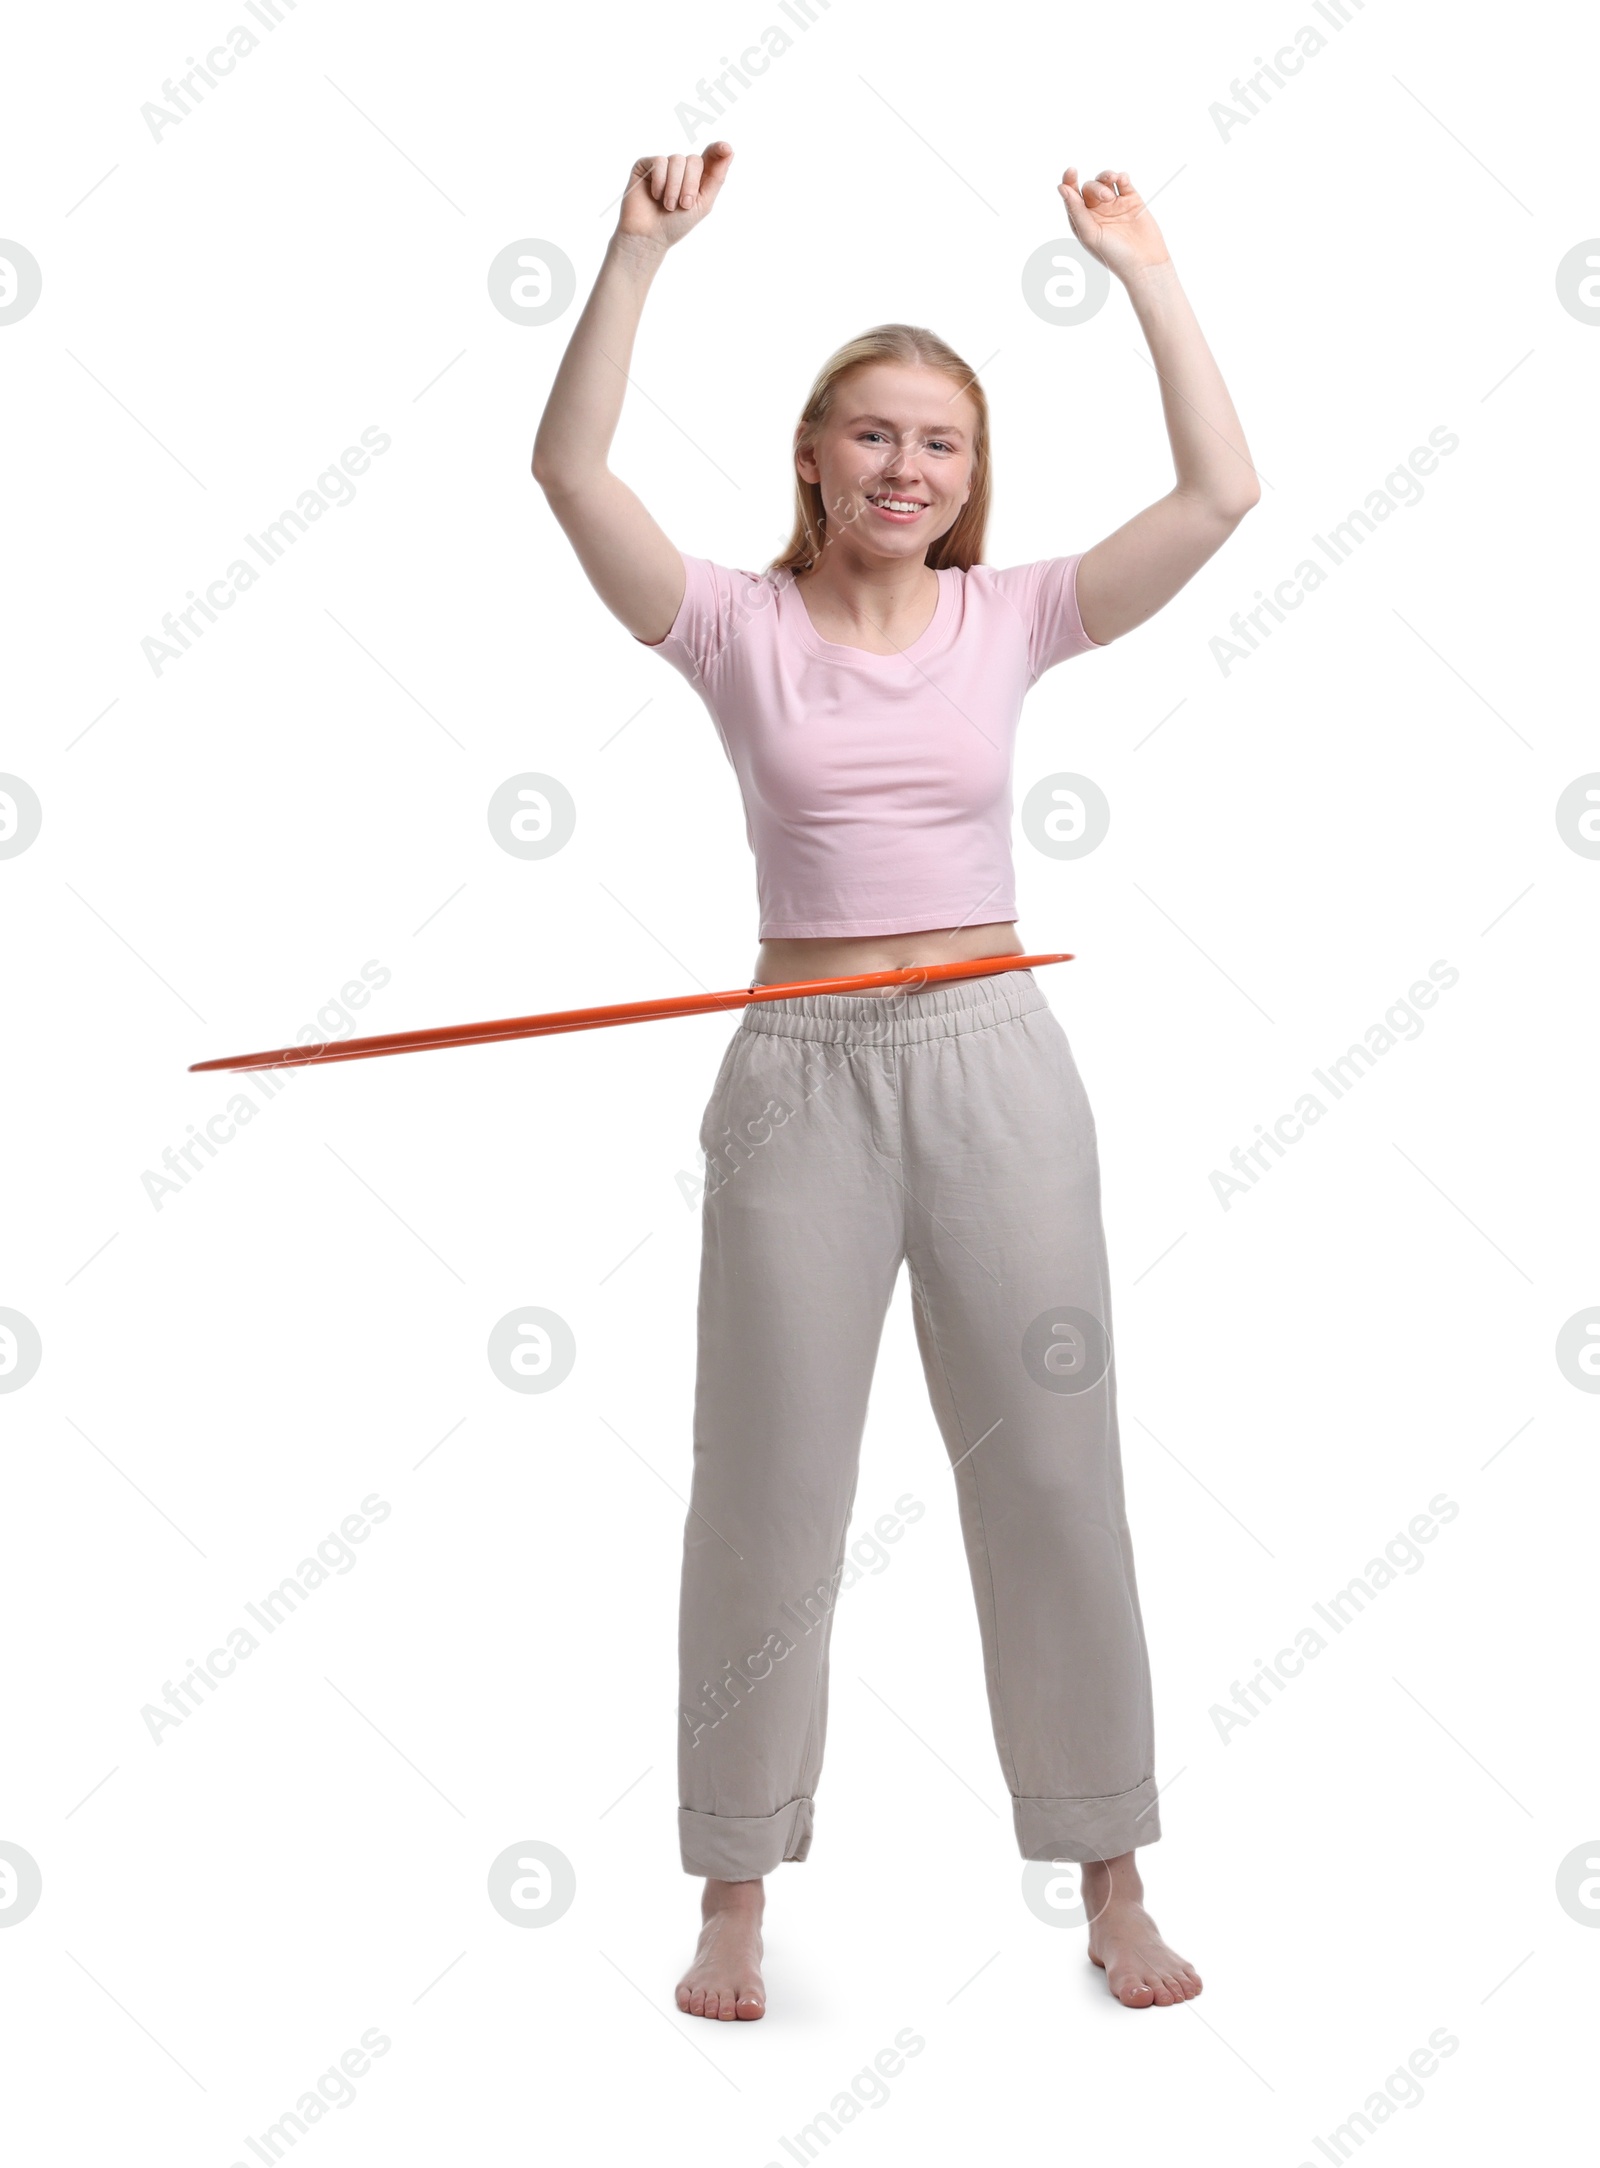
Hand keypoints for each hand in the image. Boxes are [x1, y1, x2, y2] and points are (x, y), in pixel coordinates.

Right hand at [617, 144, 734, 247]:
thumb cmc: (675, 225)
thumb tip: (730, 150)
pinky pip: (659, 161)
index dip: (719, 150)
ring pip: (677, 160)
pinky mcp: (646, 165)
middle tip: (684, 205)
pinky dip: (660, 181)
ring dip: (674, 187)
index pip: (710, 156)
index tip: (726, 149)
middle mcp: (681, 168)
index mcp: (697, 178)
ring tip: (668, 206)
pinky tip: (655, 196)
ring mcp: (663, 165)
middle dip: (690, 184)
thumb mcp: (702, 204)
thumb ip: (716, 178)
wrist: (648, 237)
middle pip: (694, 160)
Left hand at [1058, 167, 1169, 279]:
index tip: (1071, 171)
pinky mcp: (1131, 200)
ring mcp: (1114, 205)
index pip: (1071, 196)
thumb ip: (1076, 211)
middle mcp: (1096, 212)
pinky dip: (1121, 177)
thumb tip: (1061, 187)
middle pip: (1089, 188)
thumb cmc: (1114, 254)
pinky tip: (1122, 180)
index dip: (1069, 181)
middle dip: (1096, 188)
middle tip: (1106, 199)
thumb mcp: (1090, 234)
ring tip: (1114, 180)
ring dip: (1107, 176)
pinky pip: (1123, 181)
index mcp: (1082, 221)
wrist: (1144, 263)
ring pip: (1105, 181)